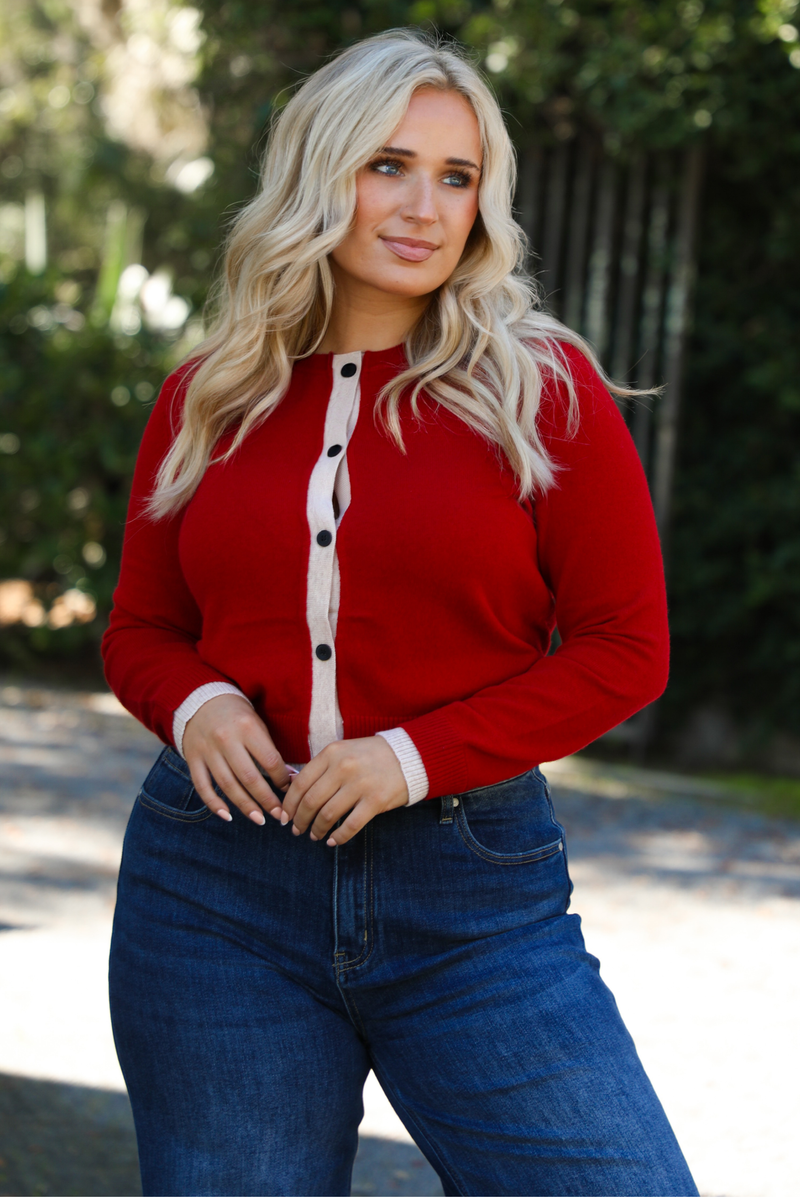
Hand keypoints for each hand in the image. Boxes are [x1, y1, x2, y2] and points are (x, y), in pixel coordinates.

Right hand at [182, 694, 291, 824]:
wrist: (201, 701)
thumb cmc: (236, 715)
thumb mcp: (257, 724)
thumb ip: (270, 750)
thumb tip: (290, 779)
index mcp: (247, 728)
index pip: (270, 760)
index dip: (281, 779)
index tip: (289, 791)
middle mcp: (226, 740)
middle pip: (249, 777)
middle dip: (266, 800)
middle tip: (279, 816)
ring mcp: (207, 751)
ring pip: (227, 785)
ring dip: (245, 806)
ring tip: (259, 819)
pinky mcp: (193, 759)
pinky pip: (202, 786)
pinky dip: (214, 804)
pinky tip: (227, 816)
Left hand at [281, 737, 408, 845]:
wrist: (409, 755)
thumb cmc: (371, 755)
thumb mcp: (343, 752)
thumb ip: (321, 768)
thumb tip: (292, 788)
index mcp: (332, 753)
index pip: (300, 783)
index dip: (289, 804)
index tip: (285, 815)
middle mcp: (344, 767)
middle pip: (311, 801)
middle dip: (300, 820)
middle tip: (297, 829)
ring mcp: (360, 784)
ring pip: (328, 815)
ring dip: (317, 829)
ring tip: (314, 835)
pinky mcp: (376, 801)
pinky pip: (351, 825)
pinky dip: (338, 837)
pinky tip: (333, 841)